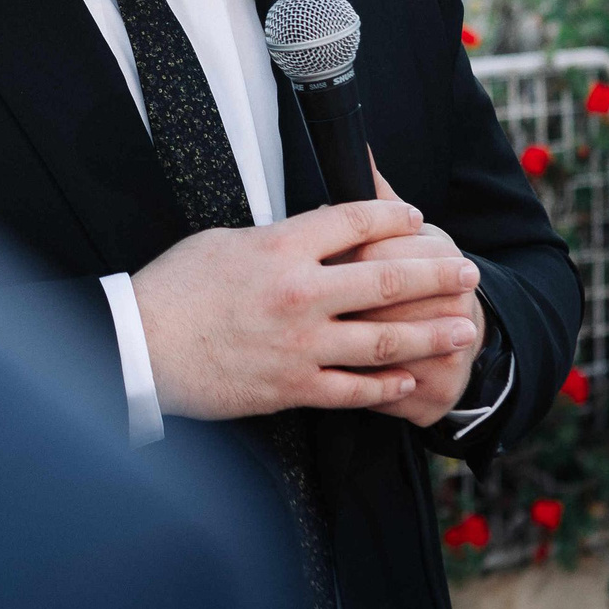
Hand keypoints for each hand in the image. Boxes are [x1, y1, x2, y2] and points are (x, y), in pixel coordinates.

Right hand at [132, 196, 481, 421]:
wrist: (141, 349)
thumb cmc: (173, 290)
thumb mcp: (223, 242)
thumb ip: (275, 240)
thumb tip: (307, 235)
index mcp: (281, 248)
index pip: (354, 221)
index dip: (393, 217)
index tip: (417, 218)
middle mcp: (300, 294)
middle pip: (386, 281)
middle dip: (435, 275)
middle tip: (466, 273)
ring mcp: (300, 345)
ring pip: (382, 341)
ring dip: (429, 334)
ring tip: (462, 329)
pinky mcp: (291, 388)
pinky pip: (352, 390)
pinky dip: (386, 386)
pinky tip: (410, 379)